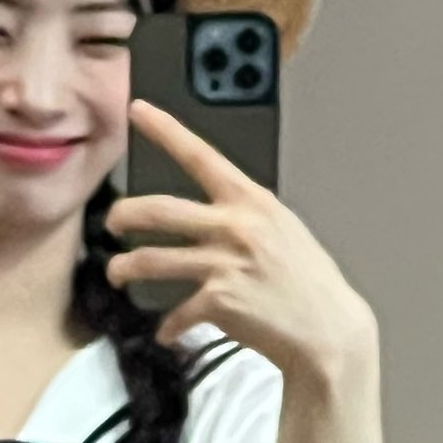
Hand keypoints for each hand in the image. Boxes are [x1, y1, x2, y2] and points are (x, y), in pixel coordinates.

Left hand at [104, 97, 374, 375]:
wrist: (330, 330)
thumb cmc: (308, 281)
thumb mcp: (282, 229)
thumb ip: (245, 214)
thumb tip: (210, 209)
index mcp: (252, 201)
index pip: (200, 155)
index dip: (165, 130)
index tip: (137, 110)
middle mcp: (236, 226)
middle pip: (158, 210)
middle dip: (123, 215)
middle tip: (112, 222)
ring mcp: (225, 264)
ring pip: (151, 260)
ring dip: (124, 268)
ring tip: (118, 273)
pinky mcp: (219, 301)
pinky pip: (175, 312)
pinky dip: (168, 325)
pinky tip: (167, 332)